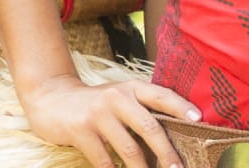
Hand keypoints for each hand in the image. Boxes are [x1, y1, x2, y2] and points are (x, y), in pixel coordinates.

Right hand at [14, 77, 197, 167]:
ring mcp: (98, 114)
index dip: (181, 107)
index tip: (199, 120)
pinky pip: (105, 161)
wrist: (49, 98)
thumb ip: (141, 110)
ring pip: (130, 150)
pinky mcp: (81, 130)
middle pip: (150, 127)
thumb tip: (171, 139)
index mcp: (131, 88)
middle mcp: (117, 98)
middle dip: (167, 153)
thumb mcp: (118, 97)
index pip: (162, 95)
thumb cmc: (93, 103)